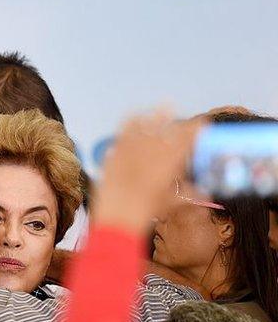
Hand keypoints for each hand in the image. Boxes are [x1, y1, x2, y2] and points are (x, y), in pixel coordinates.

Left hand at [93, 111, 202, 235]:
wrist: (118, 214)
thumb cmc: (147, 210)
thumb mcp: (171, 203)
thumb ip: (189, 194)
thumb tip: (205, 194)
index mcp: (169, 162)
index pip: (187, 140)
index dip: (196, 130)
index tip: (203, 123)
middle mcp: (152, 151)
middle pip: (166, 128)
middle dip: (175, 118)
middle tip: (180, 111)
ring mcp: (132, 149)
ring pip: (146, 125)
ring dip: (156, 116)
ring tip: (163, 106)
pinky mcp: (116, 151)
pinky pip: (125, 131)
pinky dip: (133, 122)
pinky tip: (135, 116)